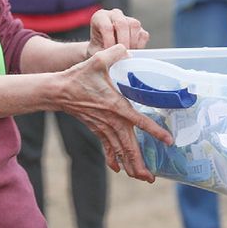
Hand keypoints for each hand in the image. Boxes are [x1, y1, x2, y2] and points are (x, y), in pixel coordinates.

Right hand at [55, 44, 172, 182]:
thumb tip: (127, 49)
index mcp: (115, 105)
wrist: (58, 91)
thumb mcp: (98, 60)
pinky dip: (113, 158)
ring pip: (120, 150)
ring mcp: (103, 126)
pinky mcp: (97, 128)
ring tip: (143, 178)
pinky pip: (107, 146)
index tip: (168, 140)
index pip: (138, 120)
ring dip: (130, 165)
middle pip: (128, 146)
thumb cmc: (79, 76)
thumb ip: (115, 53)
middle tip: (151, 178)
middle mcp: (111, 120)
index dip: (154, 131)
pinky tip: (119, 169)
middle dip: (140, 163)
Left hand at [87, 8, 149, 56]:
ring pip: (135, 25)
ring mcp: (128, 19)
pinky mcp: (139, 28)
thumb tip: (119, 55)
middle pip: (122, 23)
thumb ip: (104, 53)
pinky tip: (132, 53)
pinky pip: (143, 35)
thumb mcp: (96, 53)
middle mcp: (115, 14)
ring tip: (126, 54)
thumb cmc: (98, 51)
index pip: (107, 27)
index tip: (110, 54)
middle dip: (123, 41)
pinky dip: (139, 46)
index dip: (110, 42)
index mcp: (100, 17)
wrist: (105, 53)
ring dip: (132, 43)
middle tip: (121, 55)